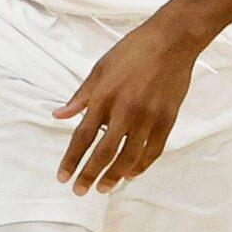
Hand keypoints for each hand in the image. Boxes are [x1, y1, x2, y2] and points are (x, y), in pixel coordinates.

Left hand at [52, 17, 201, 193]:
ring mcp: (149, 117)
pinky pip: (153, 150)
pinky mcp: (168, 119)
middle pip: (104, 152)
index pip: (82, 136)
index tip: (62, 177)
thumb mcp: (99, 69)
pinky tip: (131, 173)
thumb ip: (80, 96)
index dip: (71, 160)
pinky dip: (141, 165)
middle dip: (90, 175)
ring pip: (130, 156)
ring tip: (104, 188)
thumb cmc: (133, 51)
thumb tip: (58, 115)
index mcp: (105, 97)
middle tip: (80, 191)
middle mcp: (126, 110)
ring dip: (115, 175)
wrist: (172, 40)